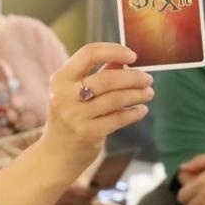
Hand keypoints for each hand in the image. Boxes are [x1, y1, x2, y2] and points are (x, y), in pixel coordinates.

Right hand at [37, 43, 151, 183]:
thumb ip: (97, 74)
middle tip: (148, 79)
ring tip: (148, 93)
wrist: (55, 154)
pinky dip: (134, 113)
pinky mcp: (88, 134)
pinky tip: (141, 110)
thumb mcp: (74, 92)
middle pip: (107, 78)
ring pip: (116, 99)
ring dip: (138, 94)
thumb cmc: (70, 117)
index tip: (133, 56)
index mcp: (60, 79)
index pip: (89, 53)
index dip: (114, 50)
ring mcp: (75, 116)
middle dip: (134, 77)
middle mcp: (64, 96)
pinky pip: (118, 119)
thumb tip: (124, 60)